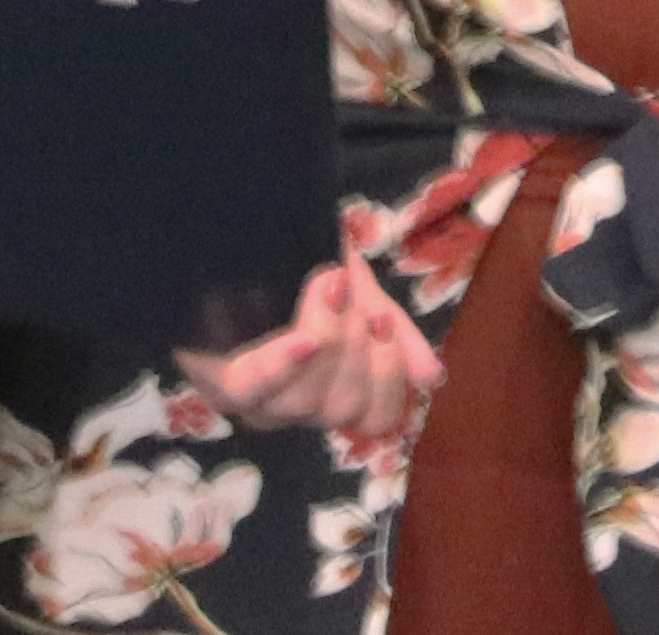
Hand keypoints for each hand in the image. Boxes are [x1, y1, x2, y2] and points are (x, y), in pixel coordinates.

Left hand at [177, 259, 446, 438]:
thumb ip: (394, 334)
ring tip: (324, 281)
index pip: (378, 419)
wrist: (228, 238)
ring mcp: (258, 403)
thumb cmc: (295, 270)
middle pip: (348, 405)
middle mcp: (295, 410)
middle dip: (358, 343)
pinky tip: (303, 340)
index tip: (385, 324)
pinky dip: (287, 362)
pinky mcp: (224, 385)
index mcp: (331, 393)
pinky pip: (262, 386)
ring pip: (313, 397)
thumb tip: (434, 379)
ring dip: (330, 332)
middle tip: (347, 290)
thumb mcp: (359, 297)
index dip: (391, 375)